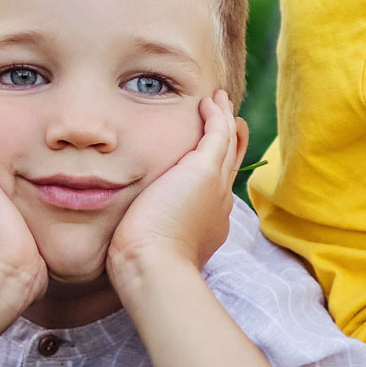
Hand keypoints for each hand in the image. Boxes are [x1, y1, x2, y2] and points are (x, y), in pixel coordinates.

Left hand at [107, 92, 245, 282]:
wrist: (153, 266)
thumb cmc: (143, 264)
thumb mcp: (152, 244)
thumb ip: (149, 230)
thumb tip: (134, 231)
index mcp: (210, 219)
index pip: (218, 185)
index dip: (218, 167)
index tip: (212, 156)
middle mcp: (220, 200)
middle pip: (230, 160)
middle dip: (230, 139)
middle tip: (230, 118)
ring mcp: (216, 184)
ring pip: (228, 142)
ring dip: (224, 119)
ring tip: (218, 101)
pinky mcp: (205, 169)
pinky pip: (219, 131)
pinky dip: (216, 114)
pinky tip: (208, 101)